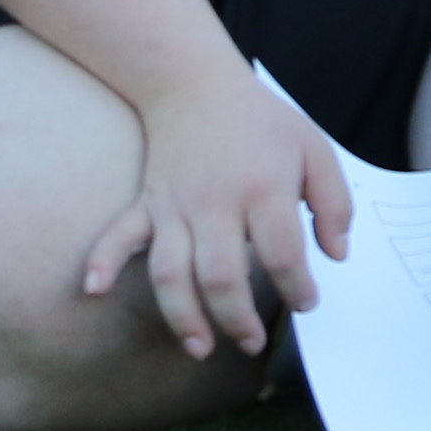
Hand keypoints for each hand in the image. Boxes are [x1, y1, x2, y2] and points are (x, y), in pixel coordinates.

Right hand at [81, 65, 352, 361]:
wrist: (196, 83)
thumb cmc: (262, 123)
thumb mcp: (315, 149)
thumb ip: (334, 203)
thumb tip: (336, 255)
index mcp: (264, 188)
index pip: (282, 252)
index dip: (297, 286)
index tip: (308, 302)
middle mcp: (215, 201)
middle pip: (221, 275)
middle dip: (237, 319)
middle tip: (252, 342)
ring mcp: (174, 205)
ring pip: (170, 271)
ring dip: (182, 316)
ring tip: (201, 348)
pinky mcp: (147, 203)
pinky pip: (119, 234)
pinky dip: (103, 261)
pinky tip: (93, 291)